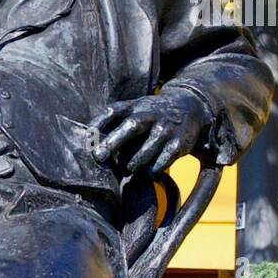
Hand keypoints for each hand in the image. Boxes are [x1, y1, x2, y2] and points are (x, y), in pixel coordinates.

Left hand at [89, 89, 213, 173]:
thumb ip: (115, 121)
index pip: (113, 111)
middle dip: (113, 142)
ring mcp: (166, 128)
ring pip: (146, 149)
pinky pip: (162, 161)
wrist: (190, 107)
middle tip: (99, 156)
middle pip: (131, 126)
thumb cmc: (152, 114)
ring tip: (128, 168)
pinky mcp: (179, 142)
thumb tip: (91, 143)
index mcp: (135, 106)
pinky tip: (148, 171)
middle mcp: (150, 114)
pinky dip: (152, 169)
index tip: (88, 137)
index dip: (99, 123)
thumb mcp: (135, 108)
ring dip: (133, 162)